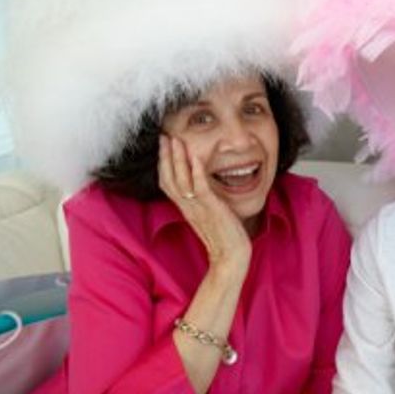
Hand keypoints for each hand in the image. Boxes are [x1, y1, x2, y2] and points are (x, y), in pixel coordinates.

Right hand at [159, 135, 250, 271]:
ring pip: (180, 180)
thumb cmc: (225, 237)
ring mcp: (198, 208)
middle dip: (165, 156)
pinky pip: (200, 188)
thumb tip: (205, 188)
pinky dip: (197, 171)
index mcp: (186, 208)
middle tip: (164, 136)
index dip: (163, 164)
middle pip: (168, 178)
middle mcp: (188, 207)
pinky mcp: (212, 210)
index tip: (164, 145)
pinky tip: (196, 157)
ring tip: (175, 140)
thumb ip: (205, 201)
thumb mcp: (210, 215)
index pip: (167, 183)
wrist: (231, 257)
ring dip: (177, 159)